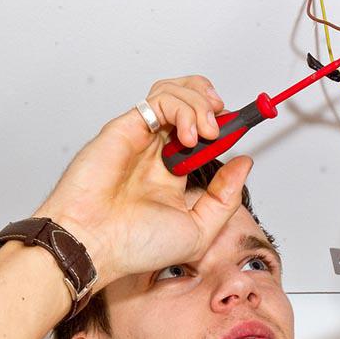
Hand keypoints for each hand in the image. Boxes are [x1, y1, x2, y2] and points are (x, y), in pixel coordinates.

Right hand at [32, 75, 252, 289]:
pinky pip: (160, 98)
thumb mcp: (200, 231)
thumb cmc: (135, 246)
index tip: (240, 132)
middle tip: (223, 125)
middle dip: (214, 105)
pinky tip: (188, 135)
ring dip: (200, 103)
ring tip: (206, 131)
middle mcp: (157, 152)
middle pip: (190, 103)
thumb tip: (243, 163)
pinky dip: (182, 108)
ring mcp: (142, 137)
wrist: (96, 245)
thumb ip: (225, 197)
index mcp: (173, 175)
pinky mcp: (127, 126)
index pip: (204, 135)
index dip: (225, 128)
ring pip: (175, 92)